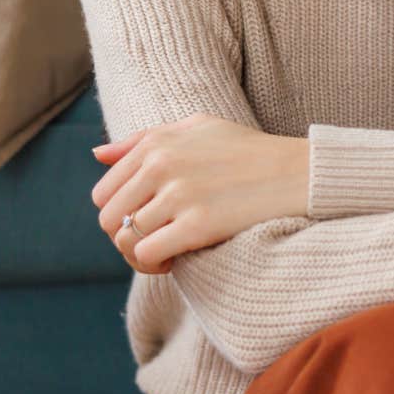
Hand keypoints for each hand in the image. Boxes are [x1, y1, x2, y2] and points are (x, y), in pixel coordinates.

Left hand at [91, 113, 309, 274]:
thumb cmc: (248, 151)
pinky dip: (155, 264)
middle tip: (156, 242)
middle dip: (126, 238)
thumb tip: (96, 155)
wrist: (297, 172)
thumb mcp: (197, 128)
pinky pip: (147, 254)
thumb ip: (144, 139)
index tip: (148, 222)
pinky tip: (176, 261)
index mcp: (156, 143)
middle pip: (109, 219)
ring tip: (167, 253)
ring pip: (126, 240)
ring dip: (141, 256)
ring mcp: (180, 195)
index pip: (104, 193)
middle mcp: (162, 165)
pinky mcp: (198, 224)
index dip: (121, 215)